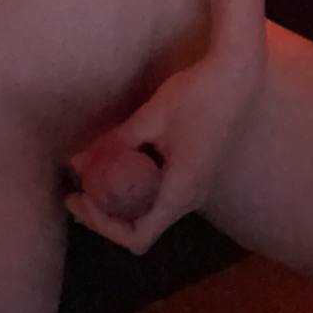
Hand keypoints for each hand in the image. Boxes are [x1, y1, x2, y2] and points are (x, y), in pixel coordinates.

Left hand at [63, 51, 263, 253]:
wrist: (236, 76)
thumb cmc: (195, 95)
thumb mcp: (151, 117)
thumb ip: (116, 142)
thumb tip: (77, 162)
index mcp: (180, 192)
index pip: (137, 236)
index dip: (104, 226)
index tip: (80, 198)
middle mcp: (190, 199)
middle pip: (142, 228)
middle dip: (105, 214)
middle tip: (76, 191)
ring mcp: (196, 187)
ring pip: (151, 211)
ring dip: (120, 200)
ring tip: (92, 178)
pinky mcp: (196, 173)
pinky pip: (161, 194)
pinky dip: (136, 187)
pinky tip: (121, 163)